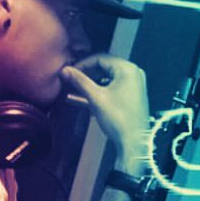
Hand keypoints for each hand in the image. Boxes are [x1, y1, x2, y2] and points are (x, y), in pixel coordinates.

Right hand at [61, 54, 148, 173]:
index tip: (70, 71)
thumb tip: (65, 70)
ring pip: (107, 80)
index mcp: (127, 69)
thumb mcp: (95, 98)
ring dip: (91, 85)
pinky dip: (99, 93)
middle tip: (71, 80)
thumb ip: (79, 81)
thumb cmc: (118, 119)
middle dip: (86, 75)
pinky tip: (83, 100)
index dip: (83, 64)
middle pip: (105, 68)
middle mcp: (133, 74)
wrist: (133, 142)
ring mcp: (134, 86)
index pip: (101, 58)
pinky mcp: (132, 98)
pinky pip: (113, 90)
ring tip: (74, 91)